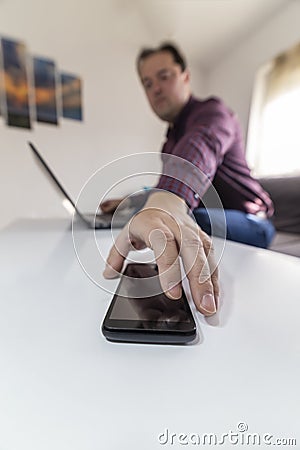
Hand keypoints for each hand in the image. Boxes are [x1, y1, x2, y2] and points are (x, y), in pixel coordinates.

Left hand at [103, 191, 218, 315]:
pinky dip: (214, 279)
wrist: (165, 203)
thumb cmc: (147, 221)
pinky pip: (212, 258)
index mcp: (154, 224)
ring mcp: (193, 232)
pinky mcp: (203, 240)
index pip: (164, 243)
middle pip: (192, 250)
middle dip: (199, 280)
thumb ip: (116, 254)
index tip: (173, 293)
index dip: (170, 268)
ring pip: (206, 254)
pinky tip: (214, 297)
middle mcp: (176, 226)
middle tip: (202, 306)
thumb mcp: (125, 234)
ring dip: (210, 283)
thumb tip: (108, 273)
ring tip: (210, 307)